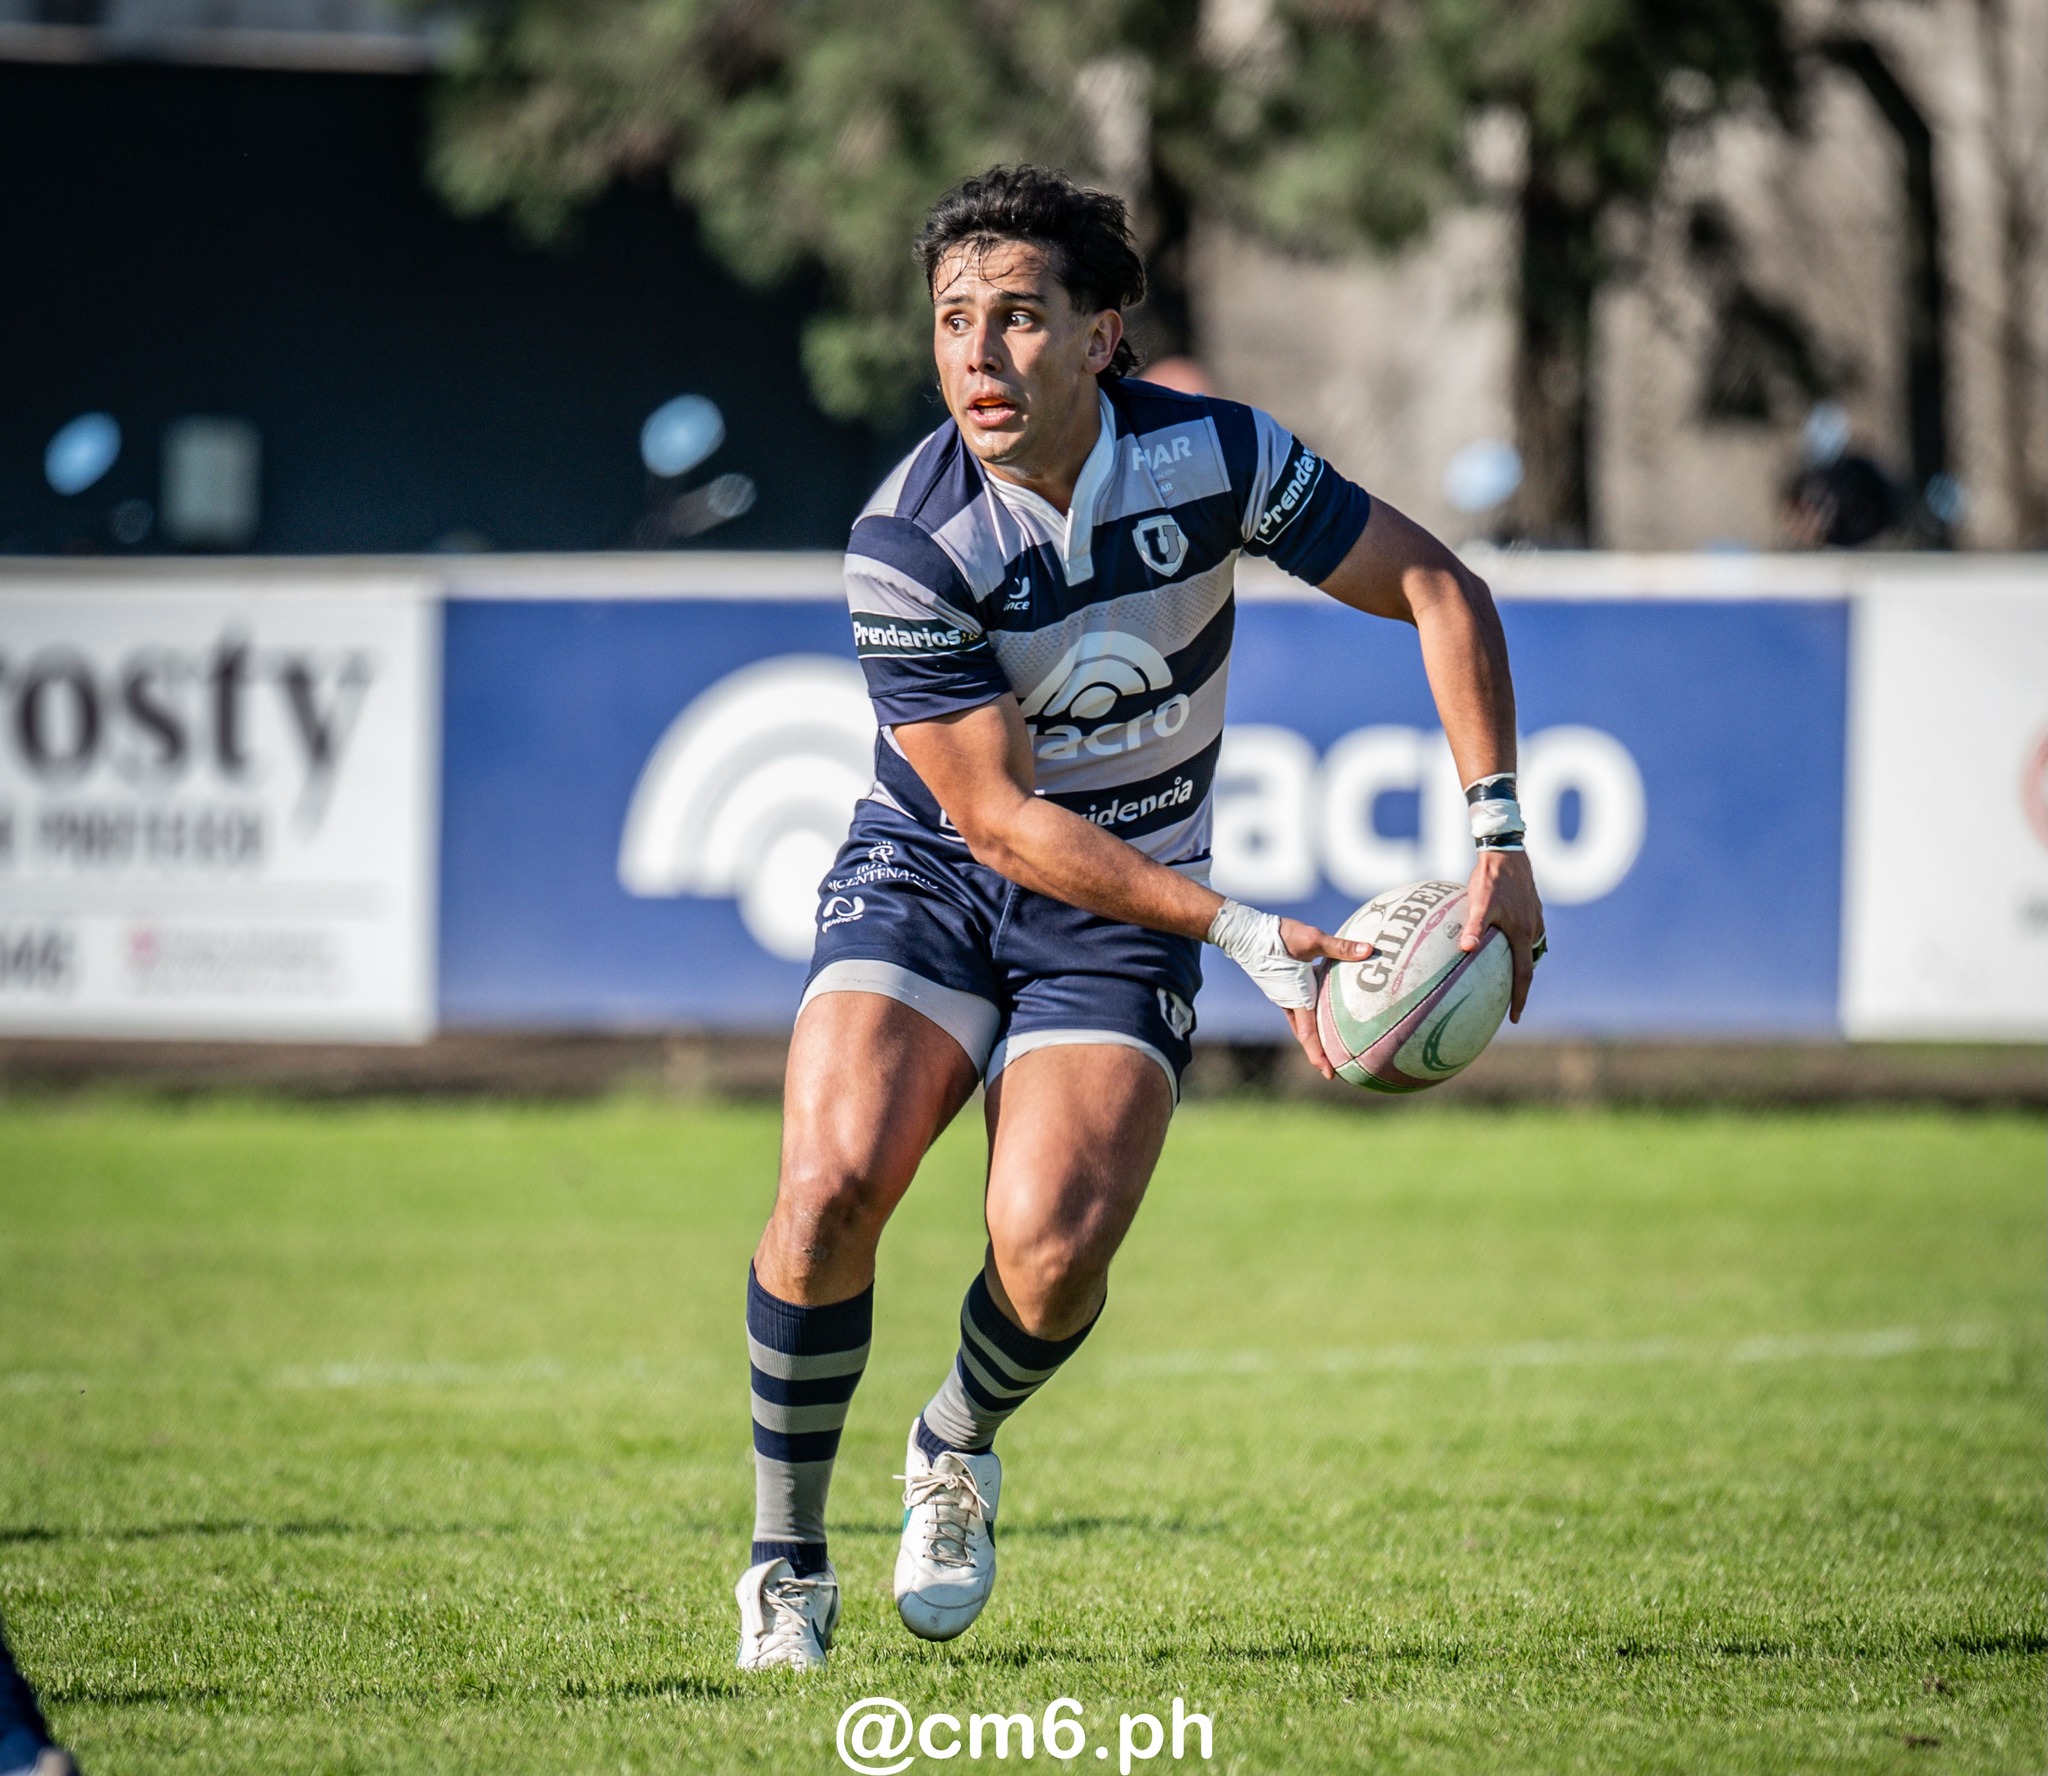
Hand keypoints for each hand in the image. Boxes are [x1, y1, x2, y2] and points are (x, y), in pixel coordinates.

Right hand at [1276, 918, 1373, 1080]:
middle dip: (1319, 1053)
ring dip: (1315, 1036)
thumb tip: (1370, 950)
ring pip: (1302, 1023)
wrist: (1245, 932)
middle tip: (1334, 1070)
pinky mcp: (1283, 985)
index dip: (1320, 1056)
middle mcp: (1290, 1001)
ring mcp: (1284, 995)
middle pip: (1306, 1035)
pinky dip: (1312, 1016)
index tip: (1330, 1075)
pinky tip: (1324, 1008)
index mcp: (1297, 997)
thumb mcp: (1312, 939)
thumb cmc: (1278, 937)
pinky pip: (1300, 1008)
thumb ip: (1340, 947)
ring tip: (1332, 1045)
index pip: (1309, 1034)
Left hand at [1460, 849, 1544, 1020]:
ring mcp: (1534, 919)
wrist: (1507, 851)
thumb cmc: (1491, 878)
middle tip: (1507, 1004)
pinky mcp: (1530, 909)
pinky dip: (1515, 947)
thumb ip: (1472, 926)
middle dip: (1519, 987)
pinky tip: (1498, 945)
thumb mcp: (1479, 903)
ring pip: (1527, 951)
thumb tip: (1465, 949)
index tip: (1515, 1018)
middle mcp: (1533, 929)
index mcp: (1523, 933)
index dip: (1520, 999)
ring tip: (1502, 979)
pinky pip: (1524, 936)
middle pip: (1527, 966)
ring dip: (1518, 966)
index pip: (1523, 975)